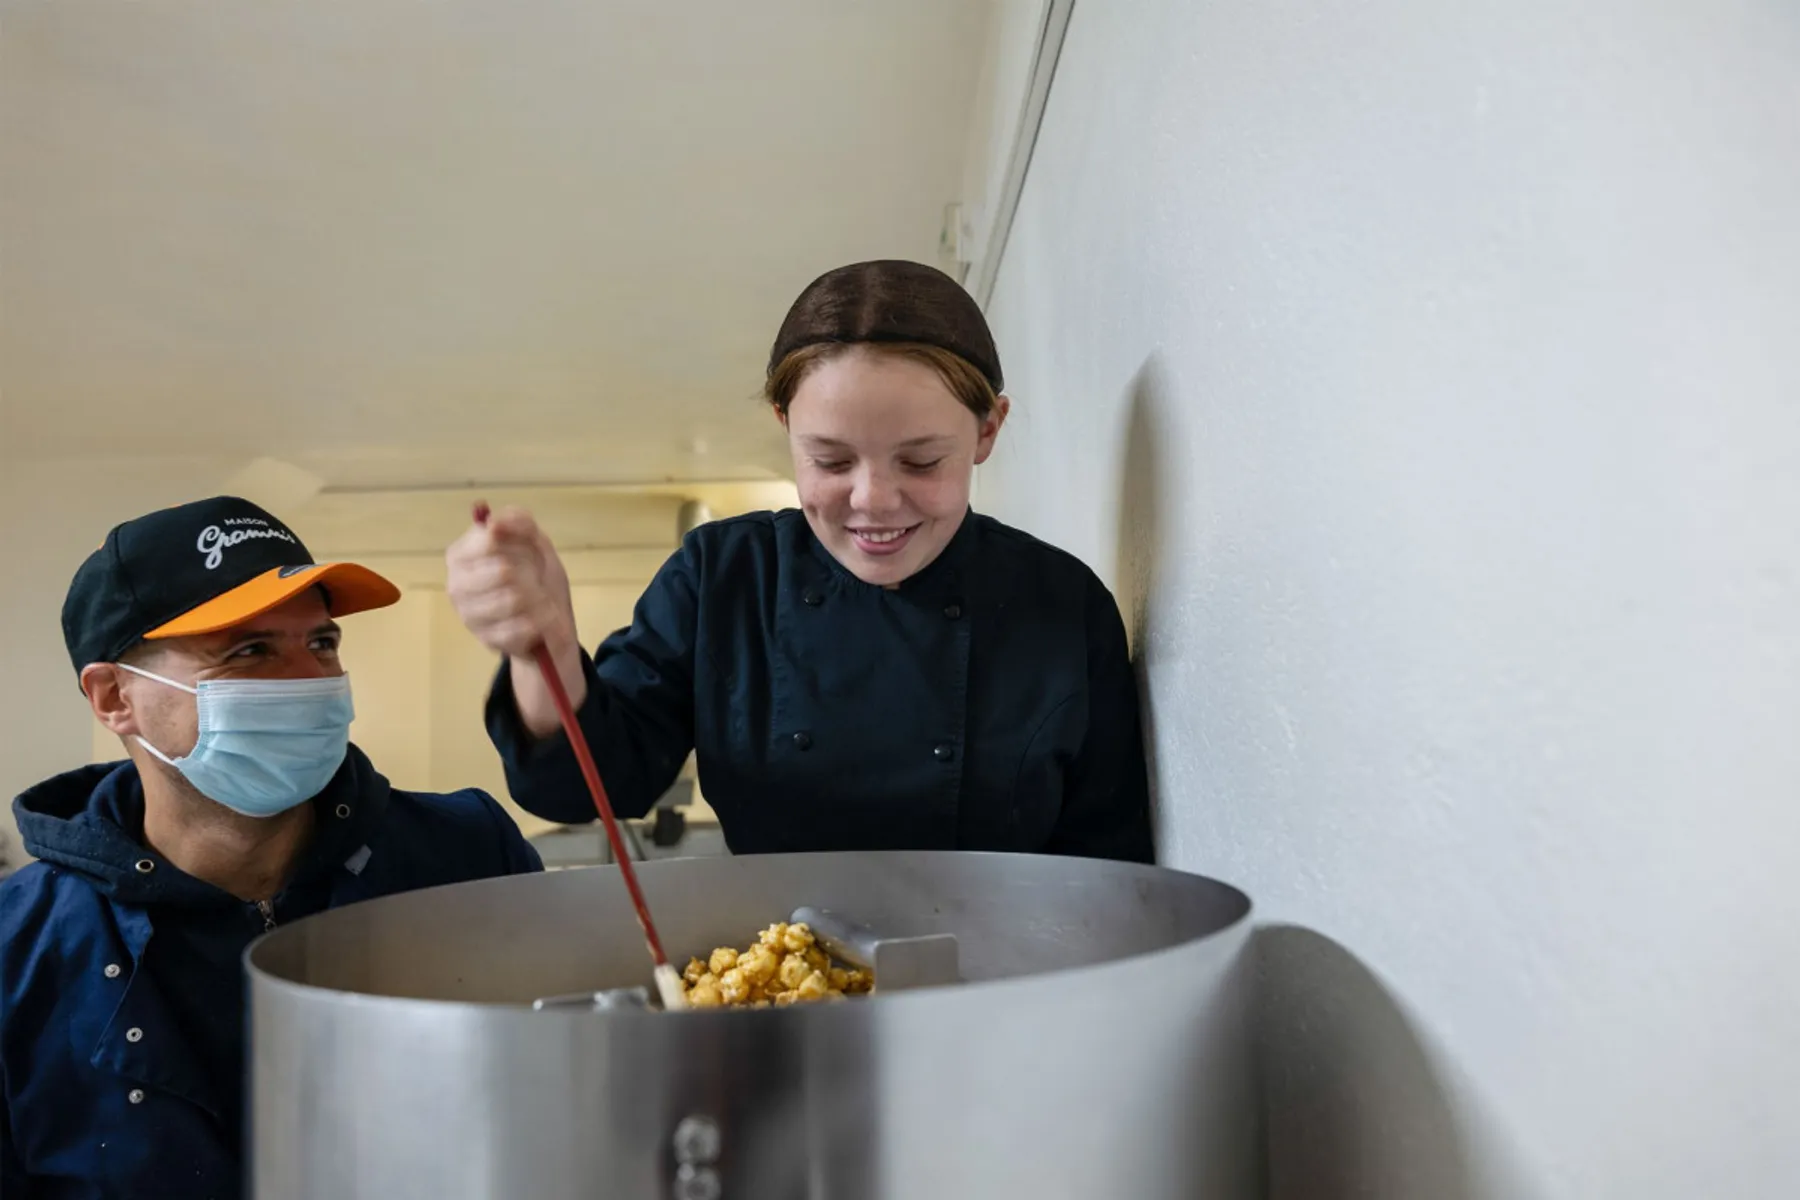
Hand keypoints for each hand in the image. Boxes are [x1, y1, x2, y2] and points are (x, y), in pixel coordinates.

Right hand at [447, 507, 588, 738]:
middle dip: (532, 575)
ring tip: (541, 601)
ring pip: (514, 600)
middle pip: (503, 572)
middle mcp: (456, 585)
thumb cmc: (536, 574)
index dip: (518, 544)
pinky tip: (538, 621)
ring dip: (540, 600)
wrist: (551, 619)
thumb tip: (493, 523)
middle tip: (536, 580)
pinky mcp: (487, 640)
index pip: (488, 540)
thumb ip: (517, 520)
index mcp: (460, 555)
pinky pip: (522, 627)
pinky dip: (540, 622)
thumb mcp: (534, 540)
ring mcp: (469, 616)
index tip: (528, 550)